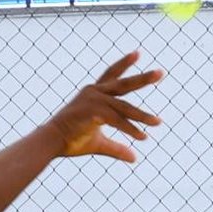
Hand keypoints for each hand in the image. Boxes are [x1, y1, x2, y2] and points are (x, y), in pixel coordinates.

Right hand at [48, 53, 164, 160]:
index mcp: (94, 94)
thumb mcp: (99, 143)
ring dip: (142, 116)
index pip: (111, 74)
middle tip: (160, 73)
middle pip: (123, 84)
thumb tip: (134, 158)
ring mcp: (94, 101)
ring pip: (125, 107)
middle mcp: (94, 93)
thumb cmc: (71, 140)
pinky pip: (117, 121)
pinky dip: (130, 129)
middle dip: (143, 78)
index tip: (137, 53)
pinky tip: (143, 137)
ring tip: (159, 122)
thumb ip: (117, 148)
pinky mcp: (93, 112)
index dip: (124, 64)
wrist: (51, 142)